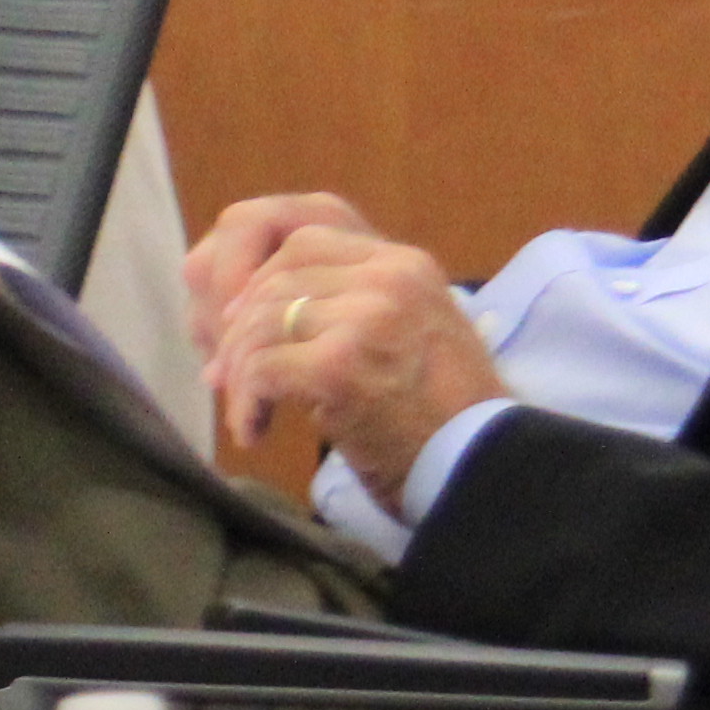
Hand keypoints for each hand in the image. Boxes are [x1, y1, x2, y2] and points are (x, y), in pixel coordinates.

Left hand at [199, 205, 503, 506]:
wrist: (482, 467)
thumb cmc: (445, 417)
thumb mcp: (414, 333)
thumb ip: (357, 303)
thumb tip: (261, 306)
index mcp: (405, 264)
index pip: (305, 242)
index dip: (261, 283)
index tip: (243, 327)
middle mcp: (389, 279)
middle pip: (275, 281)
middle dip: (240, 331)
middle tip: (227, 378)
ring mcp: (366, 319)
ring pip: (261, 324)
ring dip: (241, 374)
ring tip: (248, 415)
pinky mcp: (341, 367)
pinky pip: (262, 370)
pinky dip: (247, 404)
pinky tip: (254, 431)